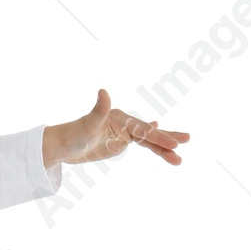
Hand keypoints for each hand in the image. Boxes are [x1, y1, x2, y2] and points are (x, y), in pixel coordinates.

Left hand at [43, 91, 188, 169]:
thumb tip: (103, 91)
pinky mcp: (120, 143)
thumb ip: (98, 109)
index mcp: (121, 118)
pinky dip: (152, 143)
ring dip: (163, 147)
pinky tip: (160, 144)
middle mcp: (125, 124)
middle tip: (186, 142)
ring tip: (178, 158)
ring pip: (148, 140)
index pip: (144, 130)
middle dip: (167, 139)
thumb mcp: (87, 124)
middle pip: (150, 133)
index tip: (173, 144)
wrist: (64, 145)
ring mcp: (124, 134)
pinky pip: (141, 143)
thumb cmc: (74, 134)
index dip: (158, 137)